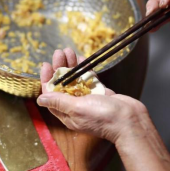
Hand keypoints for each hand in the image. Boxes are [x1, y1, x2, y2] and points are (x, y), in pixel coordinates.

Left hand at [38, 48, 152, 144]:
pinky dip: (84, 69)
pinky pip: (89, 79)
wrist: (129, 120)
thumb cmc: (104, 117)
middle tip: (59, 52)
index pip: (51, 95)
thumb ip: (59, 102)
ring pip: (76, 79)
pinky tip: (81, 58)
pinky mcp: (100, 93)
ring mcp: (89, 99)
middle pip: (63, 85)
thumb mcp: (77, 109)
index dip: (47, 79)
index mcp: (67, 114)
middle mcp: (76, 107)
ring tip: (69, 51)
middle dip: (60, 68)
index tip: (46, 65)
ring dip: (71, 65)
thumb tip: (40, 100)